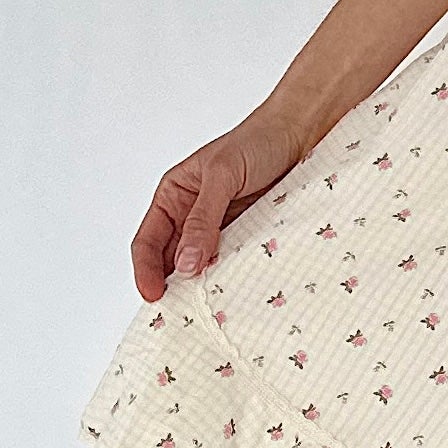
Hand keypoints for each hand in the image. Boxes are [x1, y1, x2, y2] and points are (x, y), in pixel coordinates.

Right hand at [131, 107, 305, 301]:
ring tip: (208, 309)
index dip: (146, 271)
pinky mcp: (248, 237)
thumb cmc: (256, 142)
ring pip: (203, 266)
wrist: (301, 133)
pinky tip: (237, 292)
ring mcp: (220, 229)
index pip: (148, 242)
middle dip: (174, 287)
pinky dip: (232, 278)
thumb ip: (203, 219)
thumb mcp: (222, 176)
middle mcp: (192, 216)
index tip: (154, 295)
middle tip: (182, 314)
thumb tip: (185, 264)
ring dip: (204, 286)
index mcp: (173, 197)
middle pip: (172, 261)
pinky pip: (233, 263)